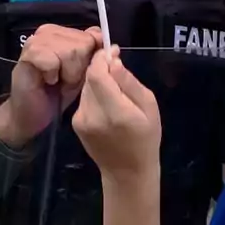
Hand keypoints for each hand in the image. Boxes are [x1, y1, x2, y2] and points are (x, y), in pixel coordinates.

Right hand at [0, 25, 102, 148]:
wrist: (30, 116)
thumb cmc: (57, 95)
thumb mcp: (83, 75)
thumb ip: (95, 57)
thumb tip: (113, 46)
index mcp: (65, 33)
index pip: (93, 35)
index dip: (92, 58)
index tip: (80, 74)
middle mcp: (50, 31)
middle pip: (83, 43)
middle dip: (79, 68)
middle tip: (65, 81)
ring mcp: (37, 39)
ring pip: (70, 51)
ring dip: (67, 73)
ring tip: (57, 82)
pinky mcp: (28, 53)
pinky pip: (53, 60)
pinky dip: (52, 75)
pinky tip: (46, 81)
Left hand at [73, 47, 160, 179]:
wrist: (127, 172)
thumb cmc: (145, 139)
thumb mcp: (149, 107)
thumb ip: (129, 82)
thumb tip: (113, 60)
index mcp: (114, 112)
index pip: (96, 75)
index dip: (102, 58)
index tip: (113, 52)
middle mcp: (92, 116)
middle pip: (89, 78)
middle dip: (102, 68)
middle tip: (118, 69)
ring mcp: (80, 121)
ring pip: (85, 86)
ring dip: (98, 81)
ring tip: (116, 90)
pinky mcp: (75, 123)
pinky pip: (84, 98)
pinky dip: (94, 94)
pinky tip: (107, 104)